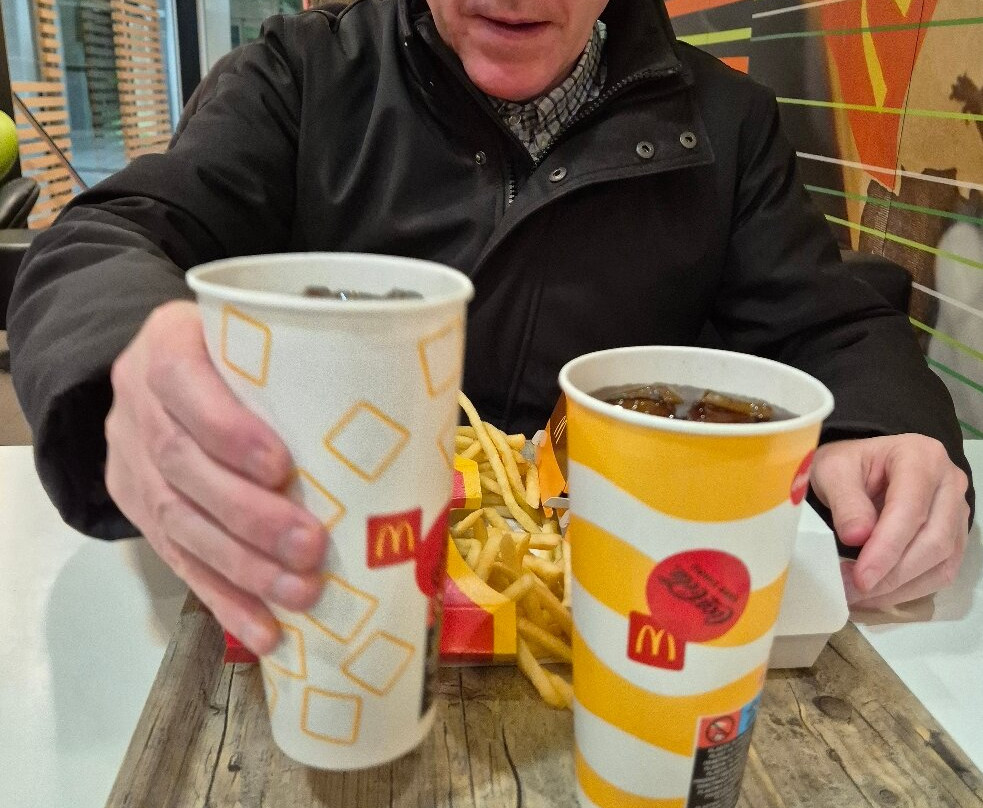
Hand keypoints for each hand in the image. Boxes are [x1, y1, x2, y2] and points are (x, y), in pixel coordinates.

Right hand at [105, 301, 325, 653]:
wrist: (157, 373)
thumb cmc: (237, 357)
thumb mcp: (255, 340)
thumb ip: (300, 365)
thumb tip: (405, 416)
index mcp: (166, 347)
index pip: (182, 383)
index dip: (227, 431)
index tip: (281, 466)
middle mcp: (138, 406)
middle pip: (182, 466)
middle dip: (249, 515)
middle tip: (311, 546)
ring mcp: (129, 462)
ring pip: (177, 523)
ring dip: (242, 568)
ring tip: (300, 594)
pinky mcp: (134, 509)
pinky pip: (175, 561)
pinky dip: (223, 599)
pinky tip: (263, 630)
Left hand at [809, 434, 969, 609]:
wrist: (863, 466)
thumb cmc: (849, 464)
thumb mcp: (833, 470)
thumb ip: (845, 500)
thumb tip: (857, 538)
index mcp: (921, 457)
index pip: (911, 508)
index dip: (887, 547)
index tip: (861, 577)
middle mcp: (949, 483)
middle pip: (934, 540)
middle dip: (893, 574)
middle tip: (853, 590)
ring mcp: (957, 512)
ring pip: (942, 561)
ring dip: (900, 587)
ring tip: (858, 595)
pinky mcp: (955, 536)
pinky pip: (941, 571)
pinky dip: (909, 589)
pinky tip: (878, 594)